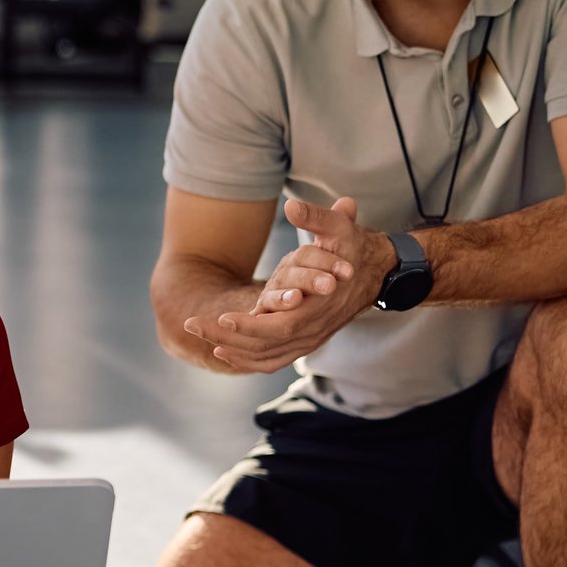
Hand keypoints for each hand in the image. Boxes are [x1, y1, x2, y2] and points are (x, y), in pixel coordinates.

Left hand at [184, 196, 389, 372]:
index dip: (251, 325)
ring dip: (231, 350)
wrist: (374, 272)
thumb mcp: (339, 228)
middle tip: (192, 323)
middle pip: (265, 345)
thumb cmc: (352, 248)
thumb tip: (292, 205)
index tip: (222, 317)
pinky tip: (222, 351)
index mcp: (322, 306)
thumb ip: (317, 217)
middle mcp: (315, 329)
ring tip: (200, 334)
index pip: (283, 325)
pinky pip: (272, 361)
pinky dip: (247, 360)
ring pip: (265, 357)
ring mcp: (309, 340)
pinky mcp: (303, 343)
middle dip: (226, 336)